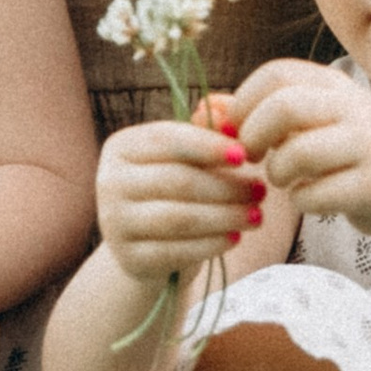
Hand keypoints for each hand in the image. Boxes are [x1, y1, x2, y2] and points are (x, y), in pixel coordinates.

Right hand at [95, 105, 262, 286]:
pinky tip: (235, 238)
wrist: (146, 243)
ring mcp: (114, 222)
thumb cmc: (173, 189)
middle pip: (177, 180)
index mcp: (121, 146)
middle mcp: (109, 181)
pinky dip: (211, 244)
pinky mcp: (127, 257)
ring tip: (257, 216)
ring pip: (179, 218)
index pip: (166, 139)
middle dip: (226, 186)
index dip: (208, 146)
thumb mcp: (185, 158)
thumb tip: (232, 113)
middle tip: (261, 190)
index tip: (245, 156)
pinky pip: (176, 251)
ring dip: (225, 216)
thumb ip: (207, 133)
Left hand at [228, 56, 370, 228]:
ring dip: (278, 172)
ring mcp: (366, 145)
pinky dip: (301, 200)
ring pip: (300, 153)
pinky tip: (309, 197)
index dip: (245, 103)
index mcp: (332, 84)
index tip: (238, 130)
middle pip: (285, 107)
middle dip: (256, 135)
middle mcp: (352, 107)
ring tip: (282, 179)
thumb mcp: (308, 124)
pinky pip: (316, 194)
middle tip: (253, 156)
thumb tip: (203, 109)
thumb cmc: (344, 155)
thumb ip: (258, 114)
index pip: (276, 73)